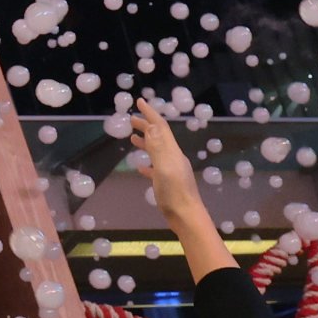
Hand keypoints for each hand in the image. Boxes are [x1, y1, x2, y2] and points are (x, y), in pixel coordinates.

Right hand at [121, 103, 232, 277]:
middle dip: (146, 125)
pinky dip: (146, 163)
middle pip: (158, 136)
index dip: (150, 113)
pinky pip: (155, 168)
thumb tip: (152, 125)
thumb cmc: (174, 193)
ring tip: (132, 137)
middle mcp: (172, 157)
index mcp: (172, 151)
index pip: (160, 127)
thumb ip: (158, 146)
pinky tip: (139, 166)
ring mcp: (171, 170)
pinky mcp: (167, 183)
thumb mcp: (165, 167)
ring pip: (156, 150)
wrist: (186, 216)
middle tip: (131, 118)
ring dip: (145, 141)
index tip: (140, 101)